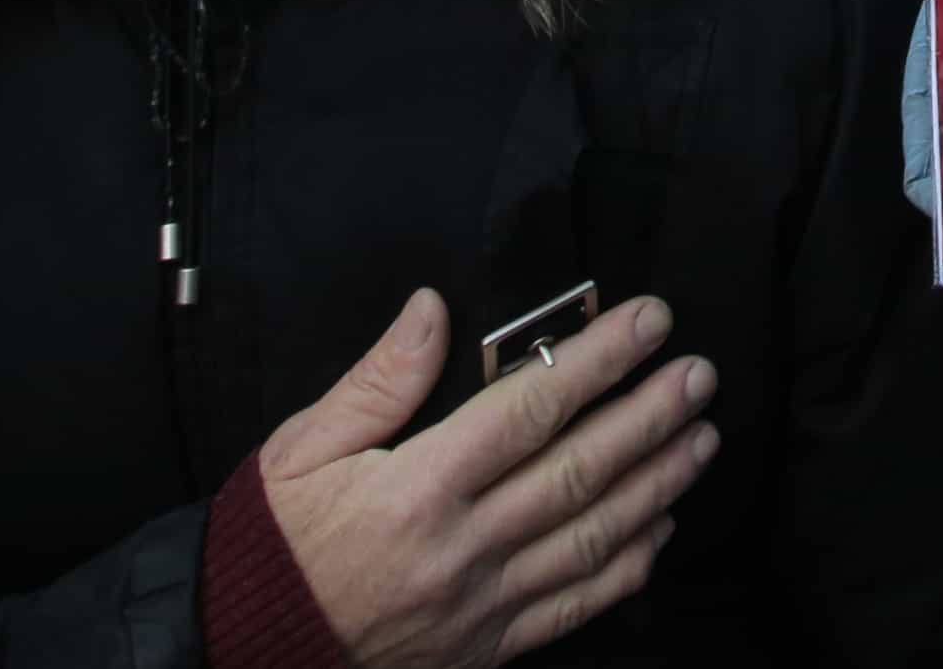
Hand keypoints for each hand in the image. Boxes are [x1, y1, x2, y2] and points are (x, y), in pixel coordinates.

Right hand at [259, 290, 716, 668]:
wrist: (240, 650)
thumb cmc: (275, 540)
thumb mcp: (303, 447)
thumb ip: (378, 379)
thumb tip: (432, 308)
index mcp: (418, 487)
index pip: (532, 409)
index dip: (600, 359)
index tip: (649, 322)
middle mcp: (462, 547)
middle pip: (579, 471)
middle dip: (651, 416)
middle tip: (701, 374)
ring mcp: (480, 604)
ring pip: (591, 537)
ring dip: (656, 484)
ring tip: (702, 437)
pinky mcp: (487, 647)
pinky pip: (574, 605)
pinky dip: (626, 566)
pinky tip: (660, 528)